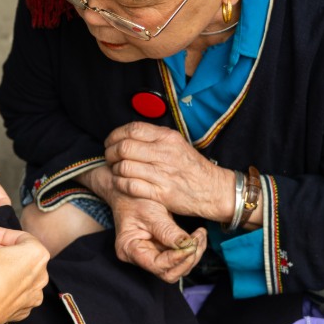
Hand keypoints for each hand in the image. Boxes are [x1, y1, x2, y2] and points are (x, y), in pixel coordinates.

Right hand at [0, 227, 49, 323]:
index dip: (0, 233)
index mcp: (38, 254)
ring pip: (20, 273)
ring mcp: (35, 294)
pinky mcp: (25, 308)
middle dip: (4, 250)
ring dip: (5, 268)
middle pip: (22, 254)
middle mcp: (42, 275)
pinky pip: (16, 291)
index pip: (19, 235)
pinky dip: (6, 286)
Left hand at [103, 122, 233, 221]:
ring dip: (115, 170)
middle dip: (110, 153)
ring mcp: (162, 174)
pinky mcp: (161, 193)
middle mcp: (164, 153)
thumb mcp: (177, 143)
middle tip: (109, 158)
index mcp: (167, 138)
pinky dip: (121, 184)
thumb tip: (128, 135)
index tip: (110, 142)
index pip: (132, 129)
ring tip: (117, 171)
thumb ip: (155, 137)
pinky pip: (130, 186)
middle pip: (124, 147)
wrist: (214, 190)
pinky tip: (122, 183)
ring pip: (124, 167)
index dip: (115, 135)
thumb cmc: (192, 167)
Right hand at [111, 195, 206, 282]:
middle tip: (198, 240)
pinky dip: (191, 250)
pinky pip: (179, 258)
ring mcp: (150, 255)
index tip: (192, 243)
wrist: (129, 190)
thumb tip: (187, 245)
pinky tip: (197, 236)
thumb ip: (167, 231)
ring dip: (192, 255)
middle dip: (187, 259)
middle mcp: (139, 257)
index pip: (157, 265)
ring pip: (176, 268)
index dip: (177, 258)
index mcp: (129, 249)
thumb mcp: (150, 212)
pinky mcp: (160, 250)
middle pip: (168, 273)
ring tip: (200, 236)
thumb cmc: (134, 198)